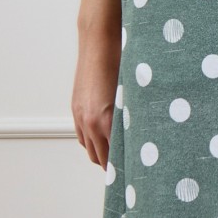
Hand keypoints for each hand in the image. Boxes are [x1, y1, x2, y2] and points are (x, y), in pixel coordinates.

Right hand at [72, 25, 122, 167]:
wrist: (100, 44)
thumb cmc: (122, 65)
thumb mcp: (132, 97)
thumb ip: (132, 121)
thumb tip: (142, 138)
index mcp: (106, 122)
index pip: (114, 158)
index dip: (125, 168)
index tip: (136, 173)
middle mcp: (90, 122)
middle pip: (100, 159)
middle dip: (113, 166)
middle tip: (129, 168)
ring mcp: (80, 116)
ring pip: (89, 148)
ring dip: (101, 154)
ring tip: (118, 155)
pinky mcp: (76, 108)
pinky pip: (82, 135)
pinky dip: (92, 141)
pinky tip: (104, 137)